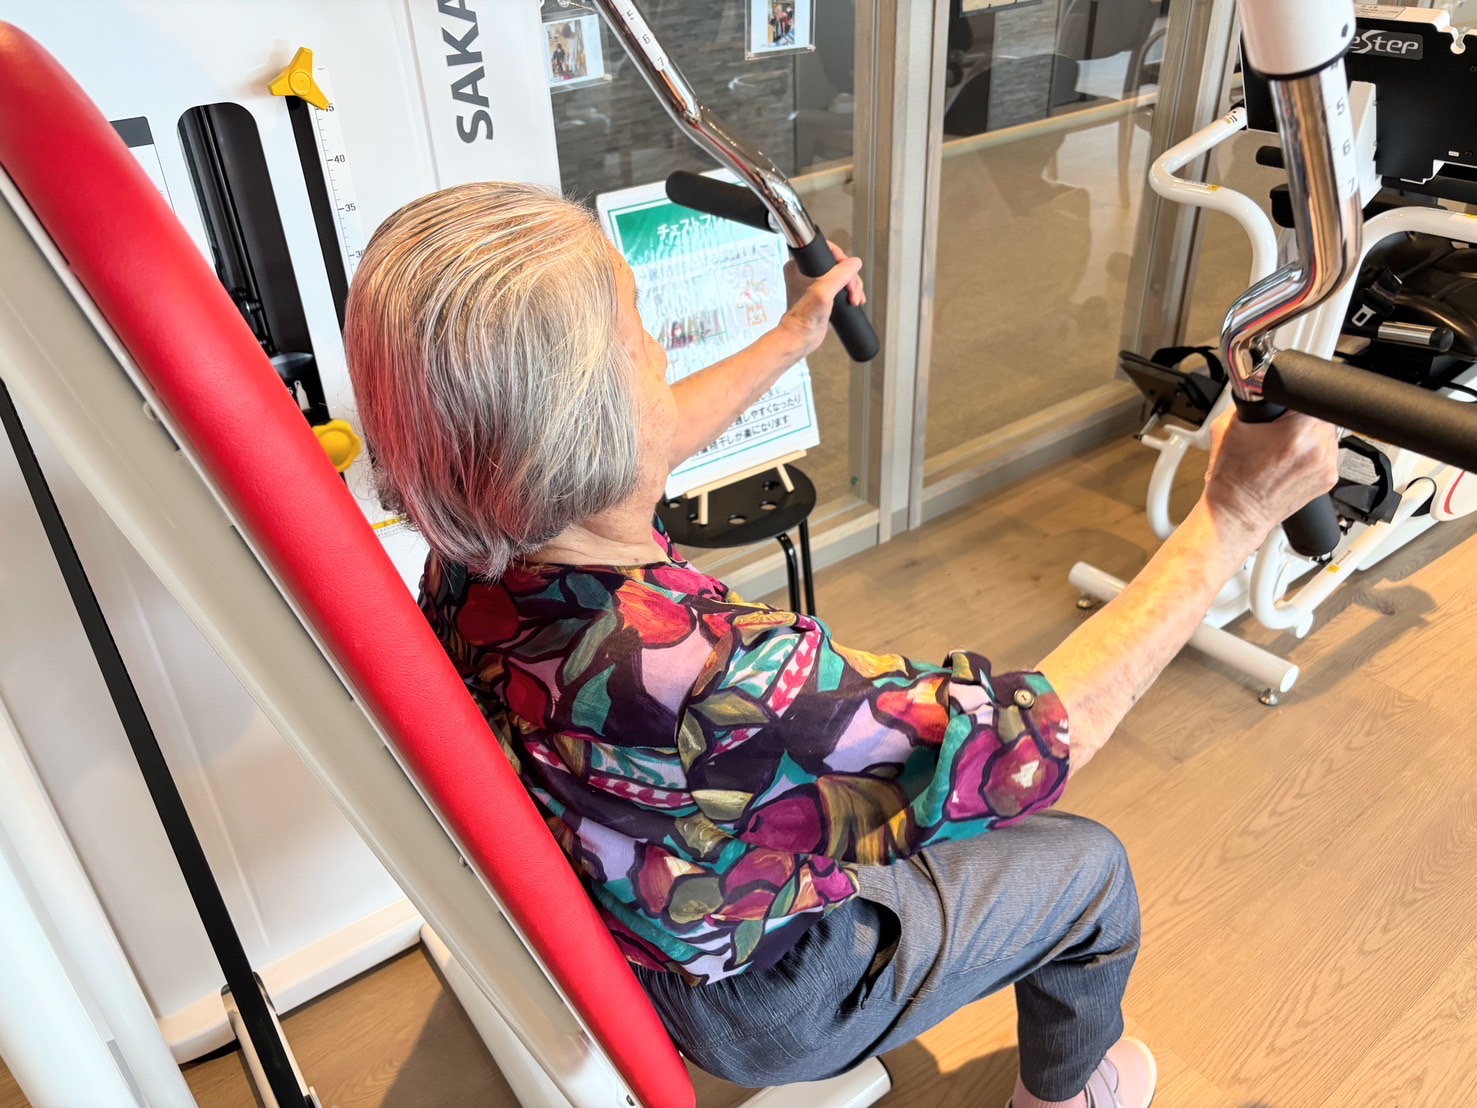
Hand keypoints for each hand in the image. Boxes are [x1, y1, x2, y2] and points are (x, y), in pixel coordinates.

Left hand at [778, 242, 864, 354]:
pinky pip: (841, 286)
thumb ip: (839, 275)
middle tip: (852, 290)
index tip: (848, 269)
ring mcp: (814, 283)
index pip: (825, 249)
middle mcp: (805, 272)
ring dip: (853, 285)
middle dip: (850, 276)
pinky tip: (854, 299)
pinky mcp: (822, 294)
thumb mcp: (823, 292)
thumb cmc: (803, 320)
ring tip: (854, 299)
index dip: (841, 257)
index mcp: (799, 265)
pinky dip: (850, 292)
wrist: (800, 339)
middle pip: (837, 263)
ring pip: (842, 275)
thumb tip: (855, 263)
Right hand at [1202, 409, 1339, 539]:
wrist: (1237, 512)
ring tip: (1285, 449)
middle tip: (1280, 429)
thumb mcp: (1227, 426)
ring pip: (1327, 433)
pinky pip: (1328, 454)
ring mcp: (1326, 466)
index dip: (1294, 400)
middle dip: (1302, 417)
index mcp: (1295, 432)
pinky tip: (1292, 462)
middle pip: (1321, 414)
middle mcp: (1317, 449)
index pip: (1309, 396)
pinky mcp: (1329, 479)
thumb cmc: (1231, 478)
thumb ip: (1247, 400)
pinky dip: (1313, 454)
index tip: (1285, 407)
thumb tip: (1258, 388)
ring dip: (1311, 435)